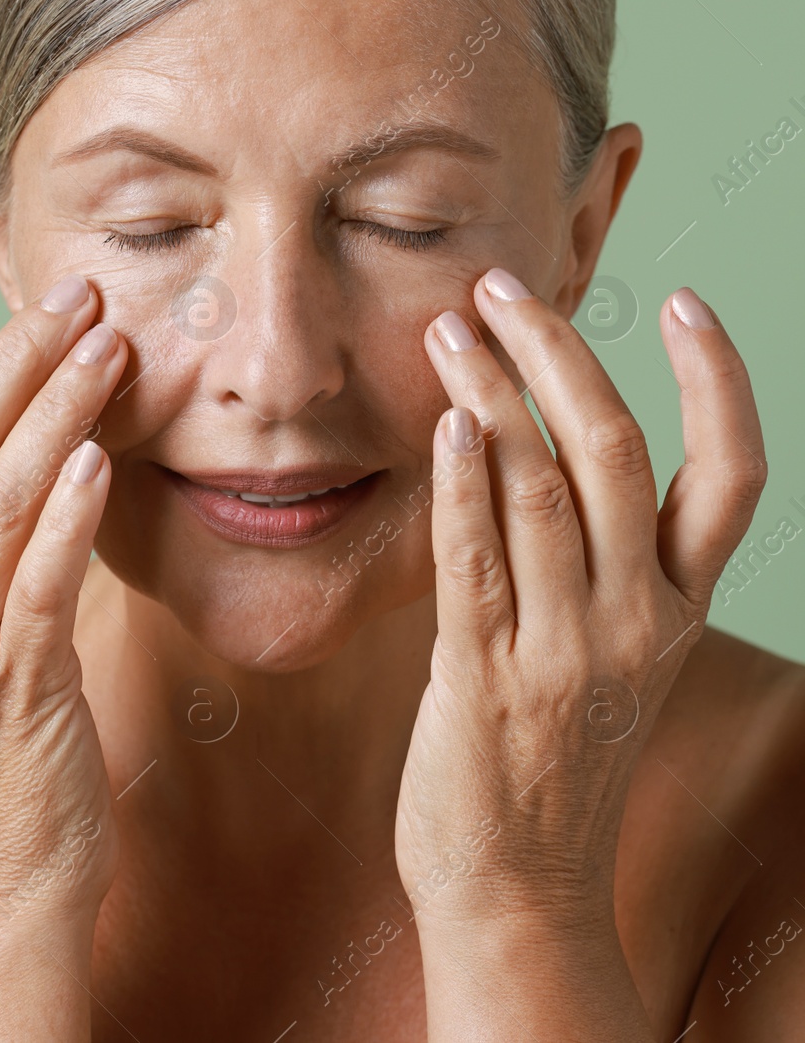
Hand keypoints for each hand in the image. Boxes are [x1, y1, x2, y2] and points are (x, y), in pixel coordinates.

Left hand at [396, 270, 765, 935]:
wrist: (517, 886)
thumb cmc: (546, 763)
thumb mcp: (601, 660)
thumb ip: (585, 567)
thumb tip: (522, 451)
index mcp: (675, 612)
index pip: (730, 480)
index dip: (718, 384)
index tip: (687, 303)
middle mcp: (635, 623)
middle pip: (617, 454)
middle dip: (560, 355)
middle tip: (502, 289)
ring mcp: (564, 650)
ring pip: (541, 489)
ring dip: (490, 395)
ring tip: (448, 331)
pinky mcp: (486, 676)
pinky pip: (476, 560)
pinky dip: (462, 486)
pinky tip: (444, 426)